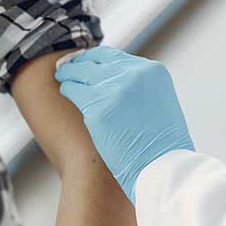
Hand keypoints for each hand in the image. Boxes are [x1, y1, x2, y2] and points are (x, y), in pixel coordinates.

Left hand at [55, 47, 193, 203]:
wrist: (162, 169)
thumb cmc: (162, 146)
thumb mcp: (160, 103)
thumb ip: (140, 87)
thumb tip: (115, 81)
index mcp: (153, 71)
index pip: (114, 56)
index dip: (95, 59)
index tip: (85, 63)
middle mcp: (134, 74)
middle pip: (94, 61)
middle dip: (79, 64)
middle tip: (67, 68)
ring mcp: (115, 90)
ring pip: (80, 73)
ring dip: (70, 75)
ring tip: (63, 78)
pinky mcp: (97, 108)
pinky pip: (73, 90)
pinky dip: (67, 89)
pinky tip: (65, 91)